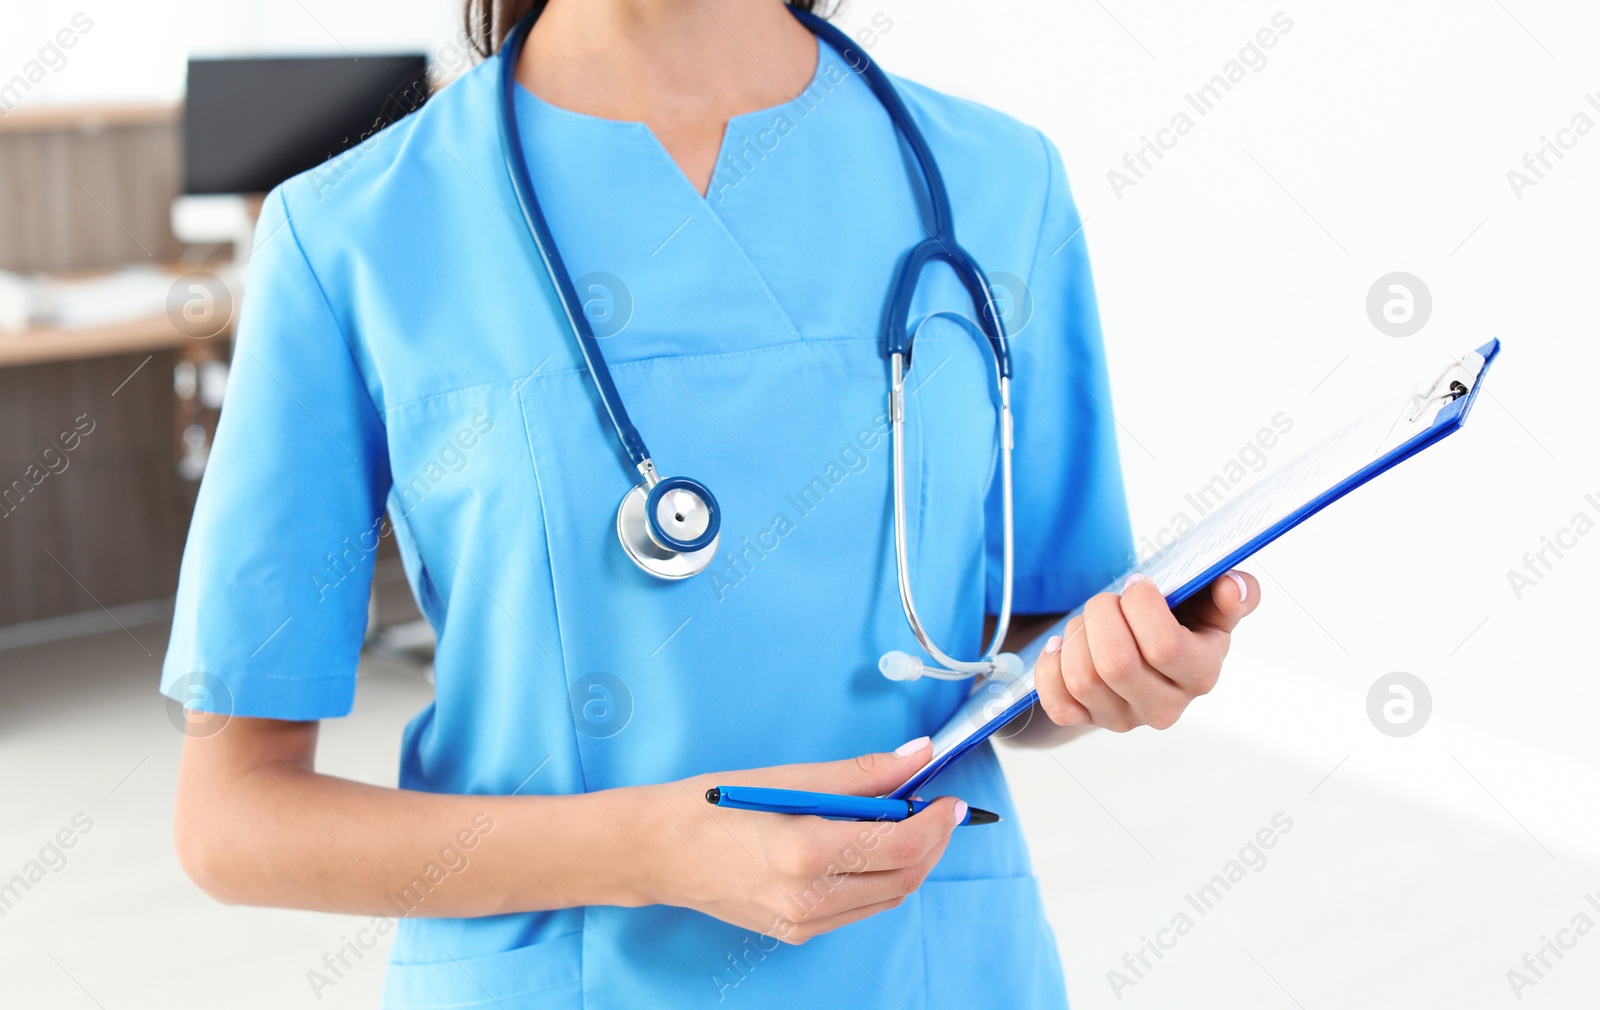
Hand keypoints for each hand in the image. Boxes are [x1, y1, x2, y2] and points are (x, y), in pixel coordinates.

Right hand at [629, 738, 961, 943]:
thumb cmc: (712, 806)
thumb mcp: (787, 778)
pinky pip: (859, 908)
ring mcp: (803, 923)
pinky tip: (868, 849)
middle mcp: (809, 899)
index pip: (901, 847)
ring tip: (905, 824)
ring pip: (886, 897)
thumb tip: (917, 756)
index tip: (949, 798)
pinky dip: (878, 879)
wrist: (657, 851)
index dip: (936, 822)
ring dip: (909, 862)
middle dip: (931, 843)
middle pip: (904, 878)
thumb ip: (861, 774)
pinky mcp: (796, 933)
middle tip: (936, 808)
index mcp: (807, 853)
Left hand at [1033, 570, 1259, 731]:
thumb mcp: (1209, 606)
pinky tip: (1061, 646)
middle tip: (1107, 600)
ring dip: (1076, 636)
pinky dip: (1050, 666)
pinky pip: (1057, 702)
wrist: (1139, 650)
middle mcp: (1165, 707)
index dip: (1141, 605)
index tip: (1138, 584)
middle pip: (1116, 664)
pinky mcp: (1087, 721)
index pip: (1164, 646)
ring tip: (1089, 622)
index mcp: (1201, 674)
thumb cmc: (1178, 622)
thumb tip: (1232, 587)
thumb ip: (1230, 595)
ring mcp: (1123, 718)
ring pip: (1082, 678)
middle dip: (1102, 615)